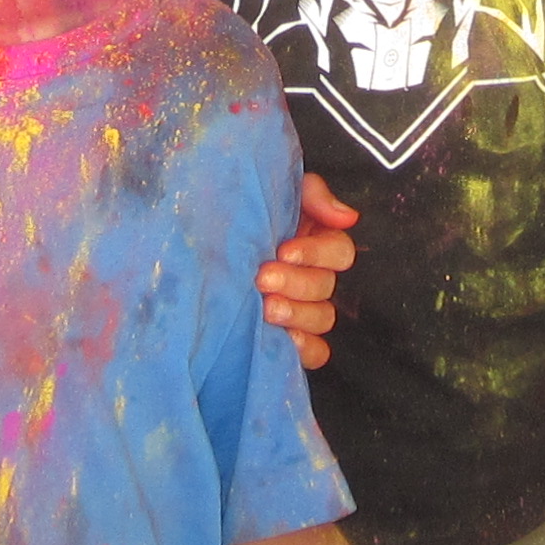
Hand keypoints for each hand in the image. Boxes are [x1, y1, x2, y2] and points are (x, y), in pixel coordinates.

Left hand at [259, 172, 357, 372]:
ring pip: (322, 317)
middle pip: (325, 285)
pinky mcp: (292, 338)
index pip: (339, 250)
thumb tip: (347, 216)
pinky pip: (316, 352)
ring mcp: (304, 310)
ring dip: (297, 313)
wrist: (196, 243)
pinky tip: (285, 339)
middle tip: (263, 278)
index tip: (284, 250)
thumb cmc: (239, 215)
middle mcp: (313, 276)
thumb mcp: (275, 192)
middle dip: (294, 282)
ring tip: (266, 308)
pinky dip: (305, 347)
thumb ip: (313, 195)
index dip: (316, 252)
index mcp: (315, 242)